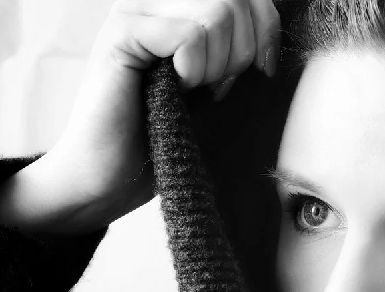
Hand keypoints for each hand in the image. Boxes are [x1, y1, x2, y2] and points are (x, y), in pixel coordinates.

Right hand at [0, 0, 280, 235]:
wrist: (110, 180)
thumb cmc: (166, 139)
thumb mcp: (219, 85)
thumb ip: (240, 46)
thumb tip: (274, 26)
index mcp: (181, 8)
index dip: (267, 33)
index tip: (257, 73)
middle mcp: (157, 0)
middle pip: (238, 1)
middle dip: (242, 53)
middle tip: (215, 89)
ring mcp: (137, 11)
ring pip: (219, 12)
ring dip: (218, 65)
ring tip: (191, 90)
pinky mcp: (122, 33)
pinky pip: (189, 35)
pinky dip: (194, 70)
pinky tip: (175, 89)